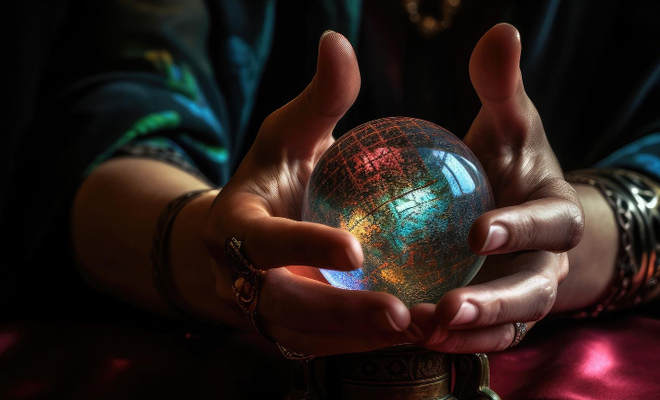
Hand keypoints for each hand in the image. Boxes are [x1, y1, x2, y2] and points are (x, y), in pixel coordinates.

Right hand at [202, 32, 419, 355]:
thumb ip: (319, 100)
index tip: (354, 248)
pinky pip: (327, 347)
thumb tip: (338, 42)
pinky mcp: (290, 331)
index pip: (264, 242)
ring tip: (424, 332)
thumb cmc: (272, 174)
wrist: (238, 235)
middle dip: (341, 316)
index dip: (303, 246)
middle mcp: (241, 279)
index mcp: (235, 227)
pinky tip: (422, 336)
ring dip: (363, 342)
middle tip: (401, 314)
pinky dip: (369, 348)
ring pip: (308, 338)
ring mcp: (264, 312)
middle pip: (286, 306)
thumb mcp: (289, 134)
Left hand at [410, 23, 584, 352]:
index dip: (521, 228)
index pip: (550, 222)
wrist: (521, 214)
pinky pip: (487, 341)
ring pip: (509, 324)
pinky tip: (419, 340)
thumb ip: (502, 87)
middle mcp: (548, 263)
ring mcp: (526, 296)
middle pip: (534, 289)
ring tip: (427, 332)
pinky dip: (459, 344)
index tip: (479, 230)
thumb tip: (500, 30)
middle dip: (497, 301)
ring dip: (472, 332)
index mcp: (556, 214)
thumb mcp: (508, 125)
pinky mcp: (502, 320)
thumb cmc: (509, 163)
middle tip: (449, 306)